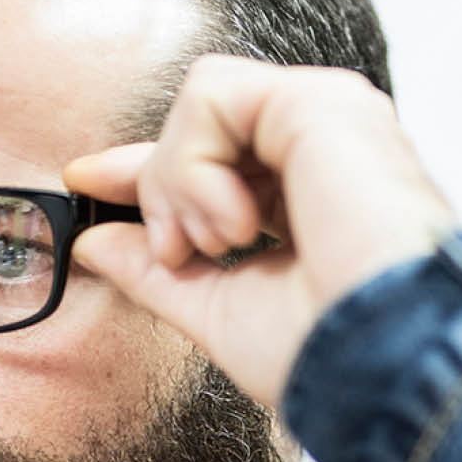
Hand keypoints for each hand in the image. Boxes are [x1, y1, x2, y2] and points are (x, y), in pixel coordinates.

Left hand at [65, 54, 455, 408]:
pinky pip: (210, 97)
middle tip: (179, 251)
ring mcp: (328, 118)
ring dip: (180, 181)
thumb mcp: (218, 308)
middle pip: (198, 123)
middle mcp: (325, 146)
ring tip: (217, 242)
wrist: (376, 365)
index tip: (85, 180)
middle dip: (160, 187)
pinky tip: (233, 222)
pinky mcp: (320, 102)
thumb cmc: (322, 353)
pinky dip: (196, 166)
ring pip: (200, 102)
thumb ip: (156, 271)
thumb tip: (93, 241)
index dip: (148, 166)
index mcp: (310, 192)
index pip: (214, 156)